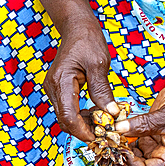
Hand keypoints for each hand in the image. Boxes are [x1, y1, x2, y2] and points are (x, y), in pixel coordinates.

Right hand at [43, 16, 118, 141]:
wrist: (76, 27)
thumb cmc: (87, 40)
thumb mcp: (99, 64)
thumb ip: (102, 90)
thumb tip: (111, 113)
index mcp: (61, 82)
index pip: (68, 117)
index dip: (82, 131)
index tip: (99, 137)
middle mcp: (53, 88)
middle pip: (64, 120)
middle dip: (83, 131)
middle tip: (104, 133)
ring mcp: (53, 89)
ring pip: (65, 117)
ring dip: (82, 124)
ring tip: (103, 122)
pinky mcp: (58, 89)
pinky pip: (67, 108)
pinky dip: (80, 115)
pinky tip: (95, 112)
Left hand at [114, 79, 164, 165]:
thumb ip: (142, 124)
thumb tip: (119, 130)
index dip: (130, 164)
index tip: (119, 150)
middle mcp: (163, 154)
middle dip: (123, 158)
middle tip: (110, 144)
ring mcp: (155, 144)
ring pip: (133, 155)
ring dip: (121, 148)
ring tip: (110, 136)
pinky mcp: (149, 134)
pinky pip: (132, 141)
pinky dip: (123, 137)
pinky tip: (115, 130)